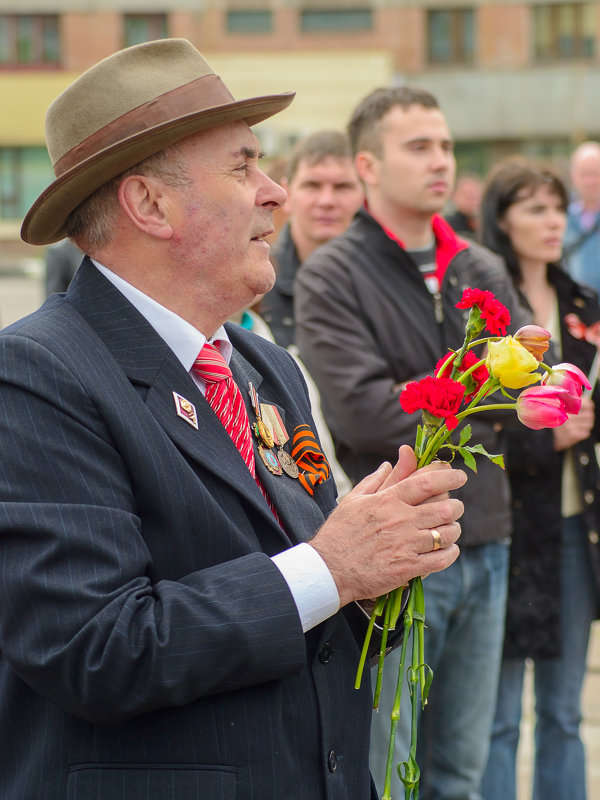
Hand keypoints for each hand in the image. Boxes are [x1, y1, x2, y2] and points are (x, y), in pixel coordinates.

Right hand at [309, 445, 465, 606]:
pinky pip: (442, 559)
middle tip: (456, 507)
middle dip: (456, 506)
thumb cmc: (339, 532)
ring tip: (450, 529)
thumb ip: (376, 480)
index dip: (449, 477)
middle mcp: (400, 520)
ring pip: (446, 534)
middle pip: (444, 508)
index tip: (460, 476)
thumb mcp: (354, 499)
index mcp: (388, 500)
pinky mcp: (408, 568)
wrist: (329, 569)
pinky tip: (447, 550)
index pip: (426, 482)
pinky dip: (450, 553)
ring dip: (453, 530)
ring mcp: (406, 545)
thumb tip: (390, 462)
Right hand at [553, 395, 594, 450]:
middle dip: (587, 417)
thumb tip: (589, 402)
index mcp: (566, 407)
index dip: (588, 407)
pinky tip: (576, 431)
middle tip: (581, 418)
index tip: (585, 408)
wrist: (550, 435)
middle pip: (590, 415)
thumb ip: (575, 403)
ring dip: (585, 425)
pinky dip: (583, 432)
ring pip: (589, 424)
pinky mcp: (573, 435)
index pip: (587, 405)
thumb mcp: (564, 407)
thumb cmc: (559, 419)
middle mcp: (568, 416)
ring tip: (577, 425)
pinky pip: (586, 433)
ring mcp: (570, 426)